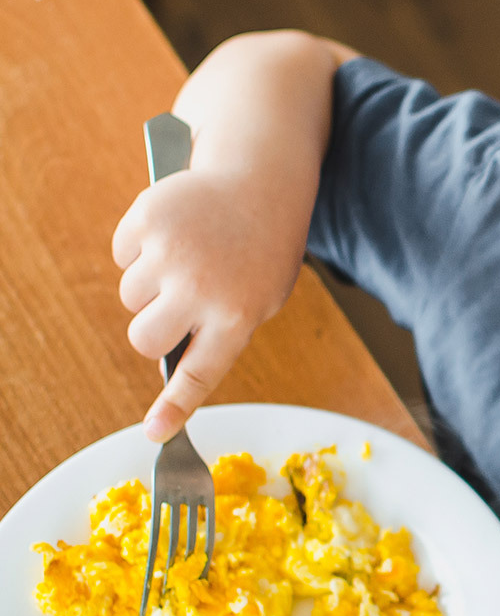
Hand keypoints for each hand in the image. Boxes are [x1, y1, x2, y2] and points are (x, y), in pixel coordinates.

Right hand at [112, 162, 305, 440]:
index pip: (199, 373)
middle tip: (174, 310)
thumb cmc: (262, 250)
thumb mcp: (260, 297)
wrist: (262, 182)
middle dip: (151, 331)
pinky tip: (175, 233)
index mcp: (238, 315)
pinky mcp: (148, 219)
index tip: (155, 433)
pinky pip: (122, 255)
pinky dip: (139, 249)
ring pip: (130, 297)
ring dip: (149, 286)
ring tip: (186, 260)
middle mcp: (202, 289)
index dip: (175, 406)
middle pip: (144, 339)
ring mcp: (171, 253)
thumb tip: (170, 361)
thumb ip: (221, 330)